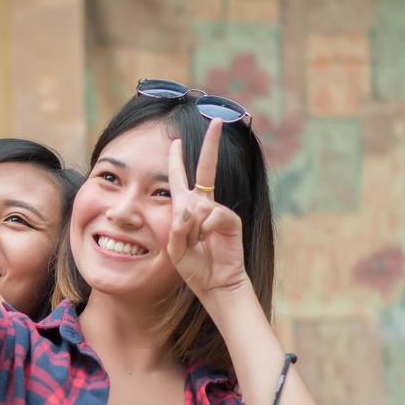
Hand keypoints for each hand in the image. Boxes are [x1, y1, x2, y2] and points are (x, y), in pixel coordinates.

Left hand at [166, 119, 248, 301]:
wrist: (215, 284)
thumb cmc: (194, 267)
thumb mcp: (174, 247)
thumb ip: (178, 227)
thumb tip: (192, 207)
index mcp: (186, 207)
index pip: (180, 178)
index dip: (177, 159)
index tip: (176, 141)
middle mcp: (204, 204)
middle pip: (207, 168)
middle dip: (212, 144)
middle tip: (217, 120)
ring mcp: (219, 211)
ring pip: (197, 205)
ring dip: (190, 228)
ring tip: (197, 245)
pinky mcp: (231, 220)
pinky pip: (211, 215)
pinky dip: (203, 229)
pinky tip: (207, 242)